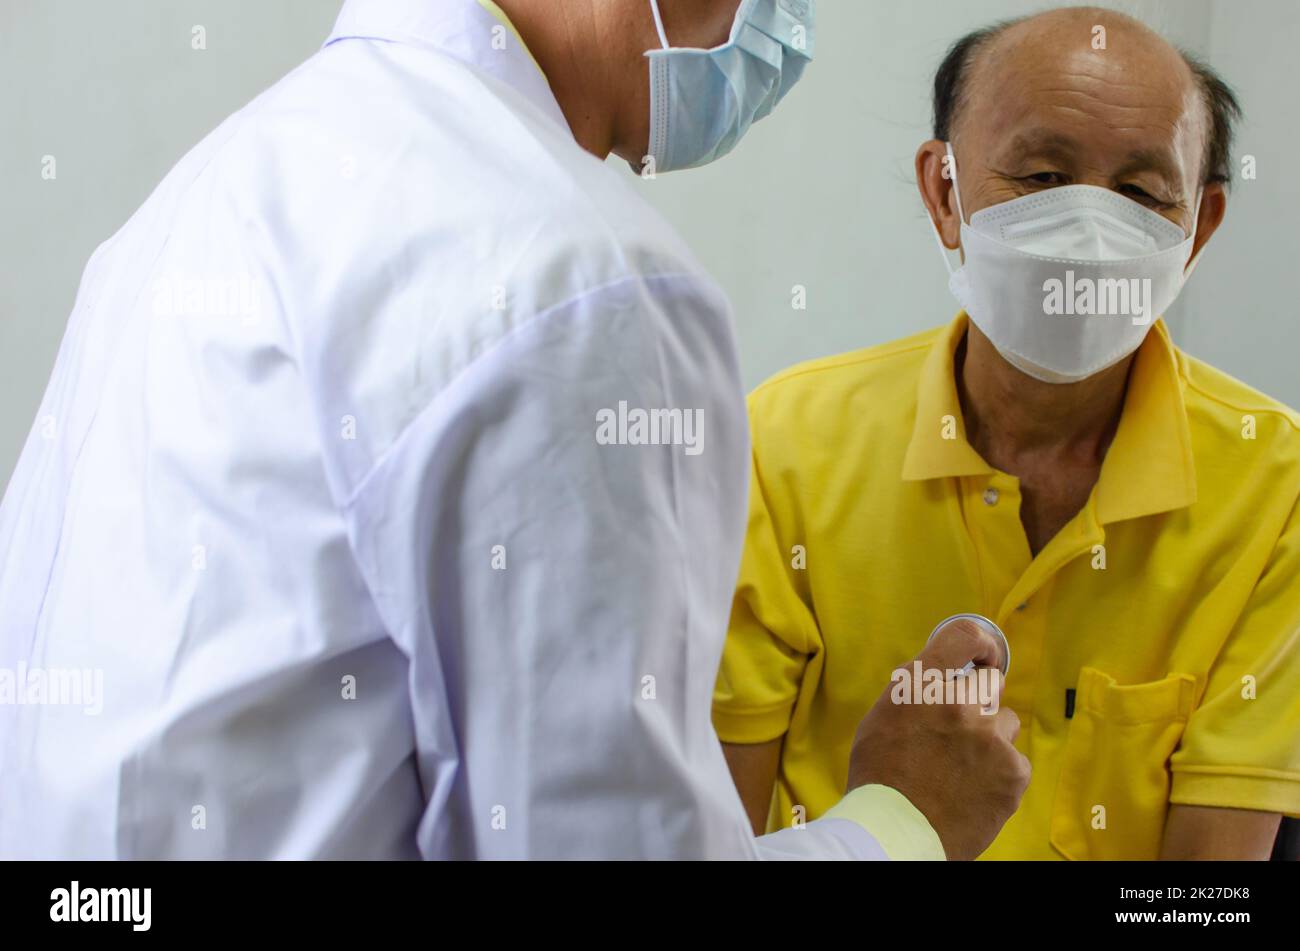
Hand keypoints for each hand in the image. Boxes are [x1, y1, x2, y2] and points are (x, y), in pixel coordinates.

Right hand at [845, 617, 1030, 859]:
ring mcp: (990, 737)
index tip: (983, 654)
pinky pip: (1015, 760)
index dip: (980, 643)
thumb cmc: (880, 777)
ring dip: (990, 739)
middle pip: (991, 682)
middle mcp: (960, 702)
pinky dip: (999, 773)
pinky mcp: (1013, 771)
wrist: (895, 833)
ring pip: (1006, 722)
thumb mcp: (883, 717)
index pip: (964, 635)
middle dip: (979, 701)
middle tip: (961, 730)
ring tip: (964, 768)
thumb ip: (916, 690)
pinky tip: (974, 789)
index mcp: (923, 684)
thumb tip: (941, 674)